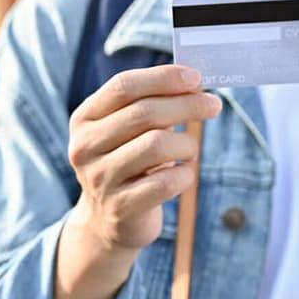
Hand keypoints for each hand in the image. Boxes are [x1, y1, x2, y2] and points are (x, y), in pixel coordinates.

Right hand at [67, 64, 221, 255]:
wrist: (107, 222)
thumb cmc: (128, 164)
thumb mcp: (128, 132)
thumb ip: (152, 104)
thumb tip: (195, 83)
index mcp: (85, 119)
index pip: (123, 86)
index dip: (162, 78)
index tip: (196, 77)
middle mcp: (85, 147)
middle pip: (143, 113)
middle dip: (186, 105)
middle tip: (213, 105)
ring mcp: (100, 179)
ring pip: (156, 145)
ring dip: (186, 143)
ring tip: (190, 149)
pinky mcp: (120, 208)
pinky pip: (165, 183)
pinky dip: (185, 175)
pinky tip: (183, 175)